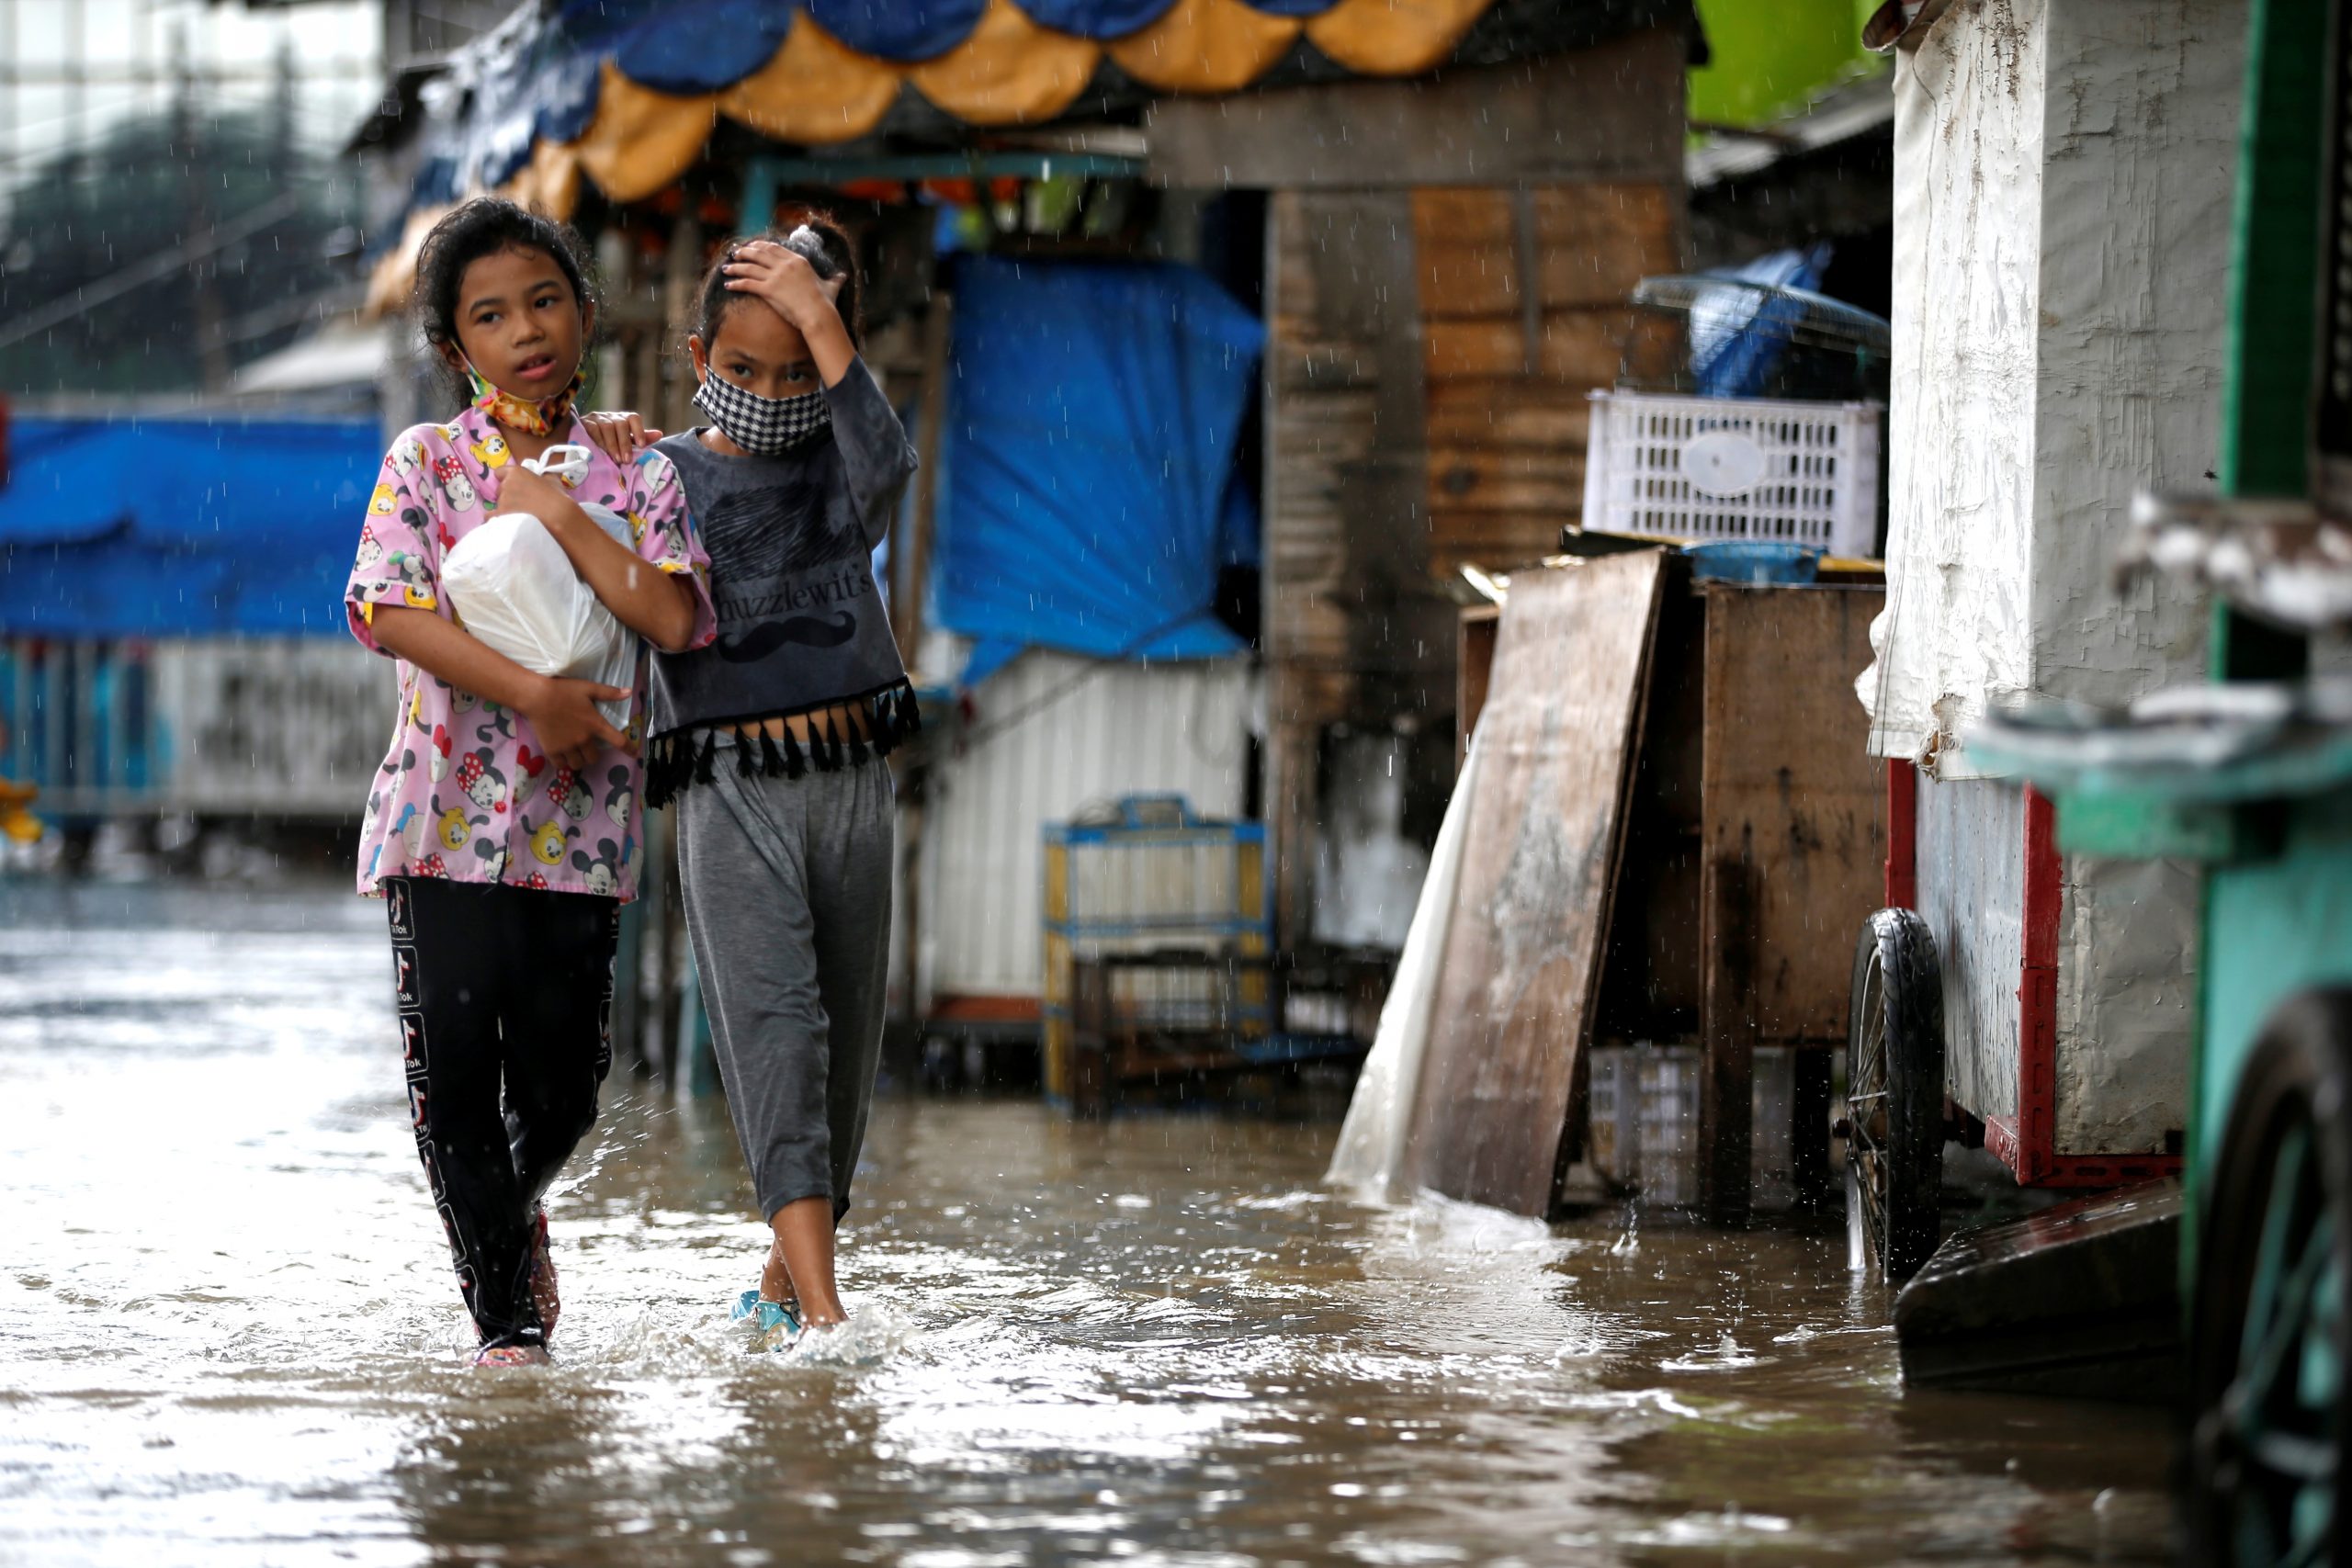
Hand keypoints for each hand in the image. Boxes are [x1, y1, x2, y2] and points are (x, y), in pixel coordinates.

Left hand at [494, 463, 570, 520]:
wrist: (557, 516)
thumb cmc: (556, 496)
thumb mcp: (551, 479)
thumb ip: (540, 476)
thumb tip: (540, 477)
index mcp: (516, 473)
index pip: (500, 472)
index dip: (506, 479)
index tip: (514, 485)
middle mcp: (505, 485)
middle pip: (500, 489)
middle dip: (508, 495)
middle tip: (521, 503)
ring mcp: (501, 501)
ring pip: (498, 504)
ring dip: (506, 508)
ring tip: (520, 516)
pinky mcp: (500, 516)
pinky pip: (491, 517)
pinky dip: (496, 519)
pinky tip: (505, 523)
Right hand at [522, 677, 633, 770]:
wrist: (536, 697)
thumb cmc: (563, 691)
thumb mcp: (588, 688)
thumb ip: (608, 693)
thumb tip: (629, 692)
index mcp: (595, 724)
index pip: (618, 741)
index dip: (628, 749)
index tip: (634, 754)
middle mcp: (583, 739)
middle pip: (594, 758)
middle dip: (592, 754)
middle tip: (586, 746)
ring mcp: (567, 746)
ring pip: (578, 764)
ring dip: (578, 759)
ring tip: (573, 751)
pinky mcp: (552, 750)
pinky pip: (561, 765)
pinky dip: (563, 762)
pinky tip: (561, 754)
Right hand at [580, 411, 663, 466]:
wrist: (584, 442)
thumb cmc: (611, 444)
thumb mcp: (627, 442)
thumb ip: (641, 439)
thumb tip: (659, 434)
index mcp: (623, 419)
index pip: (633, 418)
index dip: (639, 431)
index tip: (642, 446)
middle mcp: (611, 416)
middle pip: (621, 424)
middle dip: (625, 444)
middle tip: (626, 460)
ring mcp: (597, 418)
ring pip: (607, 427)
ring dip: (613, 445)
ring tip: (616, 459)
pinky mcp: (585, 422)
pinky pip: (593, 429)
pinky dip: (599, 441)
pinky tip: (601, 452)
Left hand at [725, 239, 843, 334]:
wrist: (819, 314)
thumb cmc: (825, 302)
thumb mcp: (831, 286)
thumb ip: (835, 279)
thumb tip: (844, 276)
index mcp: (798, 261)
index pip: (774, 248)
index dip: (761, 246)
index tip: (752, 247)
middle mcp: (785, 265)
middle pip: (759, 253)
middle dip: (745, 252)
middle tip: (735, 253)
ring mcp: (776, 276)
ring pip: (750, 267)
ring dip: (736, 267)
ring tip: (727, 267)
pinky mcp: (769, 289)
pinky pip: (747, 283)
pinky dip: (736, 283)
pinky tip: (728, 284)